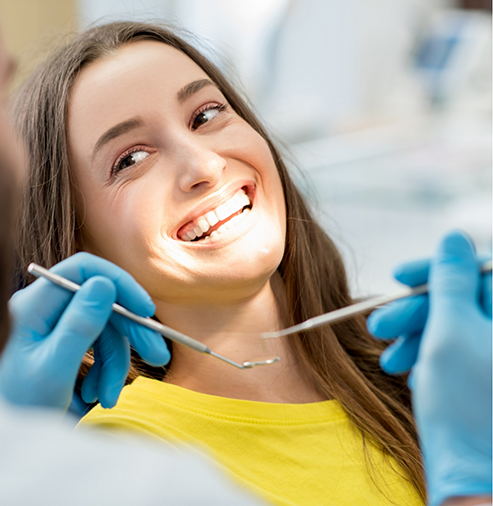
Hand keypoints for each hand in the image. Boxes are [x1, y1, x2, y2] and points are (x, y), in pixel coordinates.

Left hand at [0, 252, 169, 410]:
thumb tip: (105, 283)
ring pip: (107, 329)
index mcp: (35, 305)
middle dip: (131, 332)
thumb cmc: (22, 406)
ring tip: (108, 397)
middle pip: (103, 302)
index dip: (120, 283)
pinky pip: (100, 346)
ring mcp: (58, 323)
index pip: (84, 270)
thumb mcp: (53, 369)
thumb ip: (80, 325)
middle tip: (158, 355)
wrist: (12, 434)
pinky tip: (98, 394)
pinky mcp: (67, 340)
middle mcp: (48, 308)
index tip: (146, 309)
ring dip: (116, 364)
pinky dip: (107, 370)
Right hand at [371, 232, 491, 505]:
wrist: (468, 475)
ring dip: (413, 338)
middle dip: (414, 312)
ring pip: (449, 327)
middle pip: (458, 301)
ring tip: (390, 360)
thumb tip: (453, 237)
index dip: (435, 269)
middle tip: (379, 326)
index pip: (476, 271)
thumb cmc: (462, 403)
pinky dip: (425, 356)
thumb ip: (451, 278)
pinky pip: (450, 350)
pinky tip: (408, 372)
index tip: (399, 275)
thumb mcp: (449, 329)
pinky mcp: (481, 375)